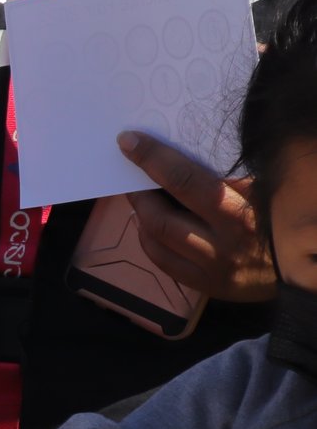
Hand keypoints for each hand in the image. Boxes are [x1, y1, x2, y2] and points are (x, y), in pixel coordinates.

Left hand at [118, 131, 276, 303]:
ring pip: (156, 242)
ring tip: (139, 198)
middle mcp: (220, 246)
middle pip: (160, 217)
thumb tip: (188, 155)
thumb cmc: (286, 218)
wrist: (309, 267)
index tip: (129, 141)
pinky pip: (164, 264)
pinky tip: (149, 226)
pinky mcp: (207, 287)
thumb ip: (231, 179)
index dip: (154, 159)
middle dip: (139, 193)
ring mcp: (210, 270)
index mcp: (239, 215)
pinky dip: (149, 241)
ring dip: (140, 217)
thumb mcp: (266, 191)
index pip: (185, 181)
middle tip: (130, 176)